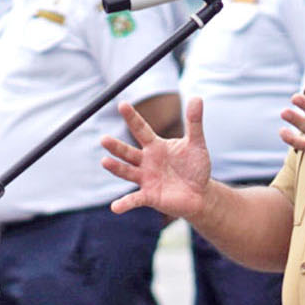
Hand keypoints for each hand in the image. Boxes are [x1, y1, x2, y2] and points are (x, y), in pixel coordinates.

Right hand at [101, 97, 212, 218]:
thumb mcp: (196, 143)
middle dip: (115, 146)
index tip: (122, 104)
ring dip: (115, 168)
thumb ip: (194, 122)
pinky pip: (135, 199)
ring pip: (127, 172)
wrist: (200, 194)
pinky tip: (115, 208)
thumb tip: (197, 97)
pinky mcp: (150, 196)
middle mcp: (146, 161)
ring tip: (105, 161)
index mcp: (156, 146)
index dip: (132, 117)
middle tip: (104, 139)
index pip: (141, 129)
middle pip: (127, 152)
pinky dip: (125, 204)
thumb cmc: (195, 167)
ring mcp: (146, 179)